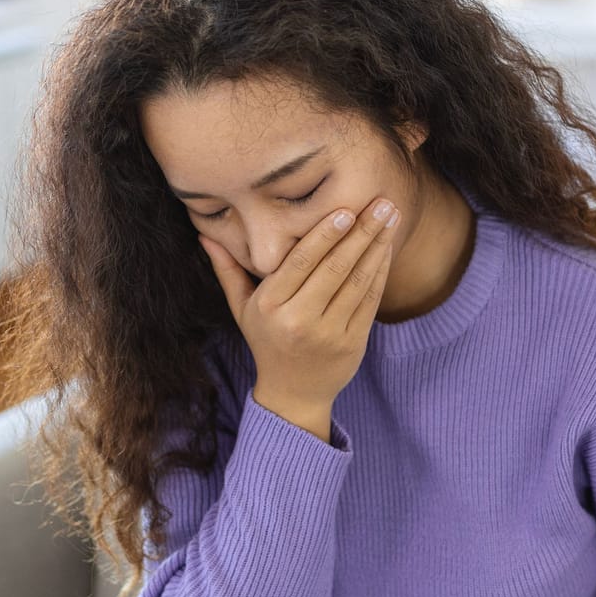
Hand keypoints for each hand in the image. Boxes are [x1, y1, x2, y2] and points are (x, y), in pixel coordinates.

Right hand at [198, 196, 400, 411]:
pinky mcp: (353, 343)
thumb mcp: (242, 309)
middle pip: (335, 268)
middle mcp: (299, 320)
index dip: (325, 235)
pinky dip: (380, 271)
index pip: (302, 262)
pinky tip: (386, 247)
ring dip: (377, 246)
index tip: (346, 209)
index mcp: (271, 306)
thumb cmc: (266, 341)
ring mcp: (329, 333)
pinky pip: (370, 300)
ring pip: (358, 281)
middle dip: (361, 232)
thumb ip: (228, 270)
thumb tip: (205, 234)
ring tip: (390, 216)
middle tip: (381, 203)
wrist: (293, 393)